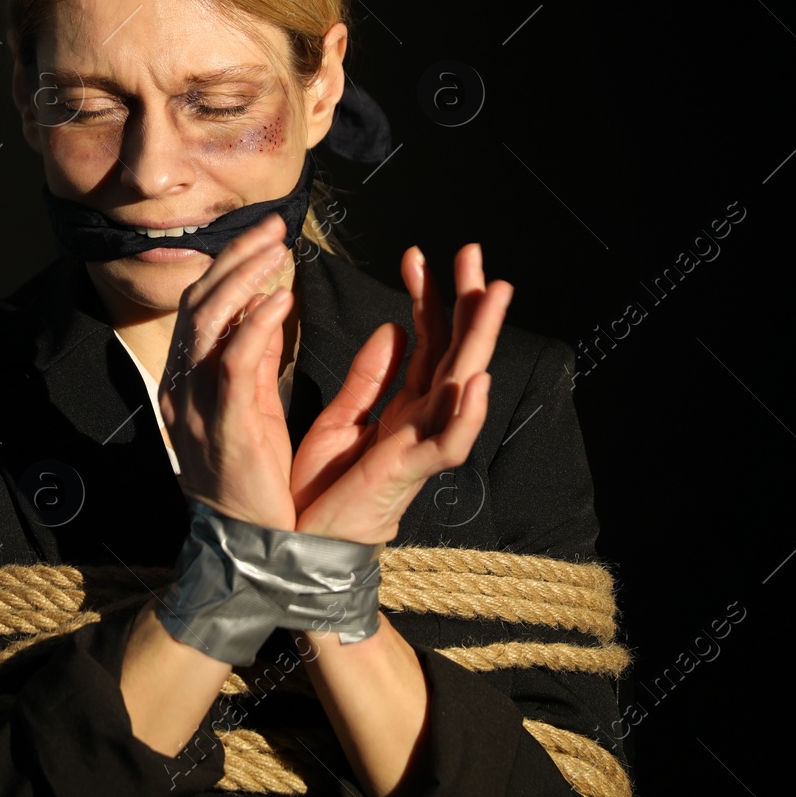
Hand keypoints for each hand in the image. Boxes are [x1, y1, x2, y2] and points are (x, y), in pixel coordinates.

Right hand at [159, 213, 299, 531]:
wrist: (250, 550)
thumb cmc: (255, 482)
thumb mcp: (254, 409)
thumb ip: (258, 359)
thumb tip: (269, 307)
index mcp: (188, 384)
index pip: (199, 309)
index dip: (229, 267)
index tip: (266, 238)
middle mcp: (183, 389)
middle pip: (198, 304)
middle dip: (235, 260)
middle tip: (274, 229)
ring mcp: (196, 407)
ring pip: (207, 323)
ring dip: (245, 279)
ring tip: (279, 251)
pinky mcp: (223, 427)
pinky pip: (233, 362)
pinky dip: (256, 324)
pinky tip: (281, 297)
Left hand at [289, 242, 512, 544]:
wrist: (301, 544)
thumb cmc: (324, 489)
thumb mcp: (344, 418)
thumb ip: (370, 377)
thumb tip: (395, 327)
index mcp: (406, 404)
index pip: (428, 339)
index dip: (427, 296)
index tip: (418, 254)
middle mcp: (423, 419)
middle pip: (456, 350)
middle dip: (468, 301)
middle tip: (474, 253)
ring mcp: (421, 444)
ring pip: (463, 384)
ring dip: (480, 340)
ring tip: (493, 295)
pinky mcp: (408, 473)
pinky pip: (448, 443)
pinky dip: (465, 414)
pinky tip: (474, 382)